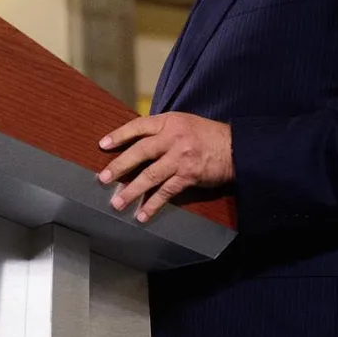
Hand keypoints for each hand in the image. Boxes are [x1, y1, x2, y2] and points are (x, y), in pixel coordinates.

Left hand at [98, 112, 233, 222]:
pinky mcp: (188, 176)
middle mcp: (173, 138)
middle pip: (140, 151)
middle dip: (119, 166)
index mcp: (169, 121)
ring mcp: (180, 157)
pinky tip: (142, 214)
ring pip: (150, 175)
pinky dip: (153, 205)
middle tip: (103, 178)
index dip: (119, 135)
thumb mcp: (184, 123)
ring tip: (117, 202)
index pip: (138, 126)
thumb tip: (138, 143)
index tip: (103, 145)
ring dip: (132, 191)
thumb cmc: (208, 136)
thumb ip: (162, 131)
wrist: (235, 148)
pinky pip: (165, 192)